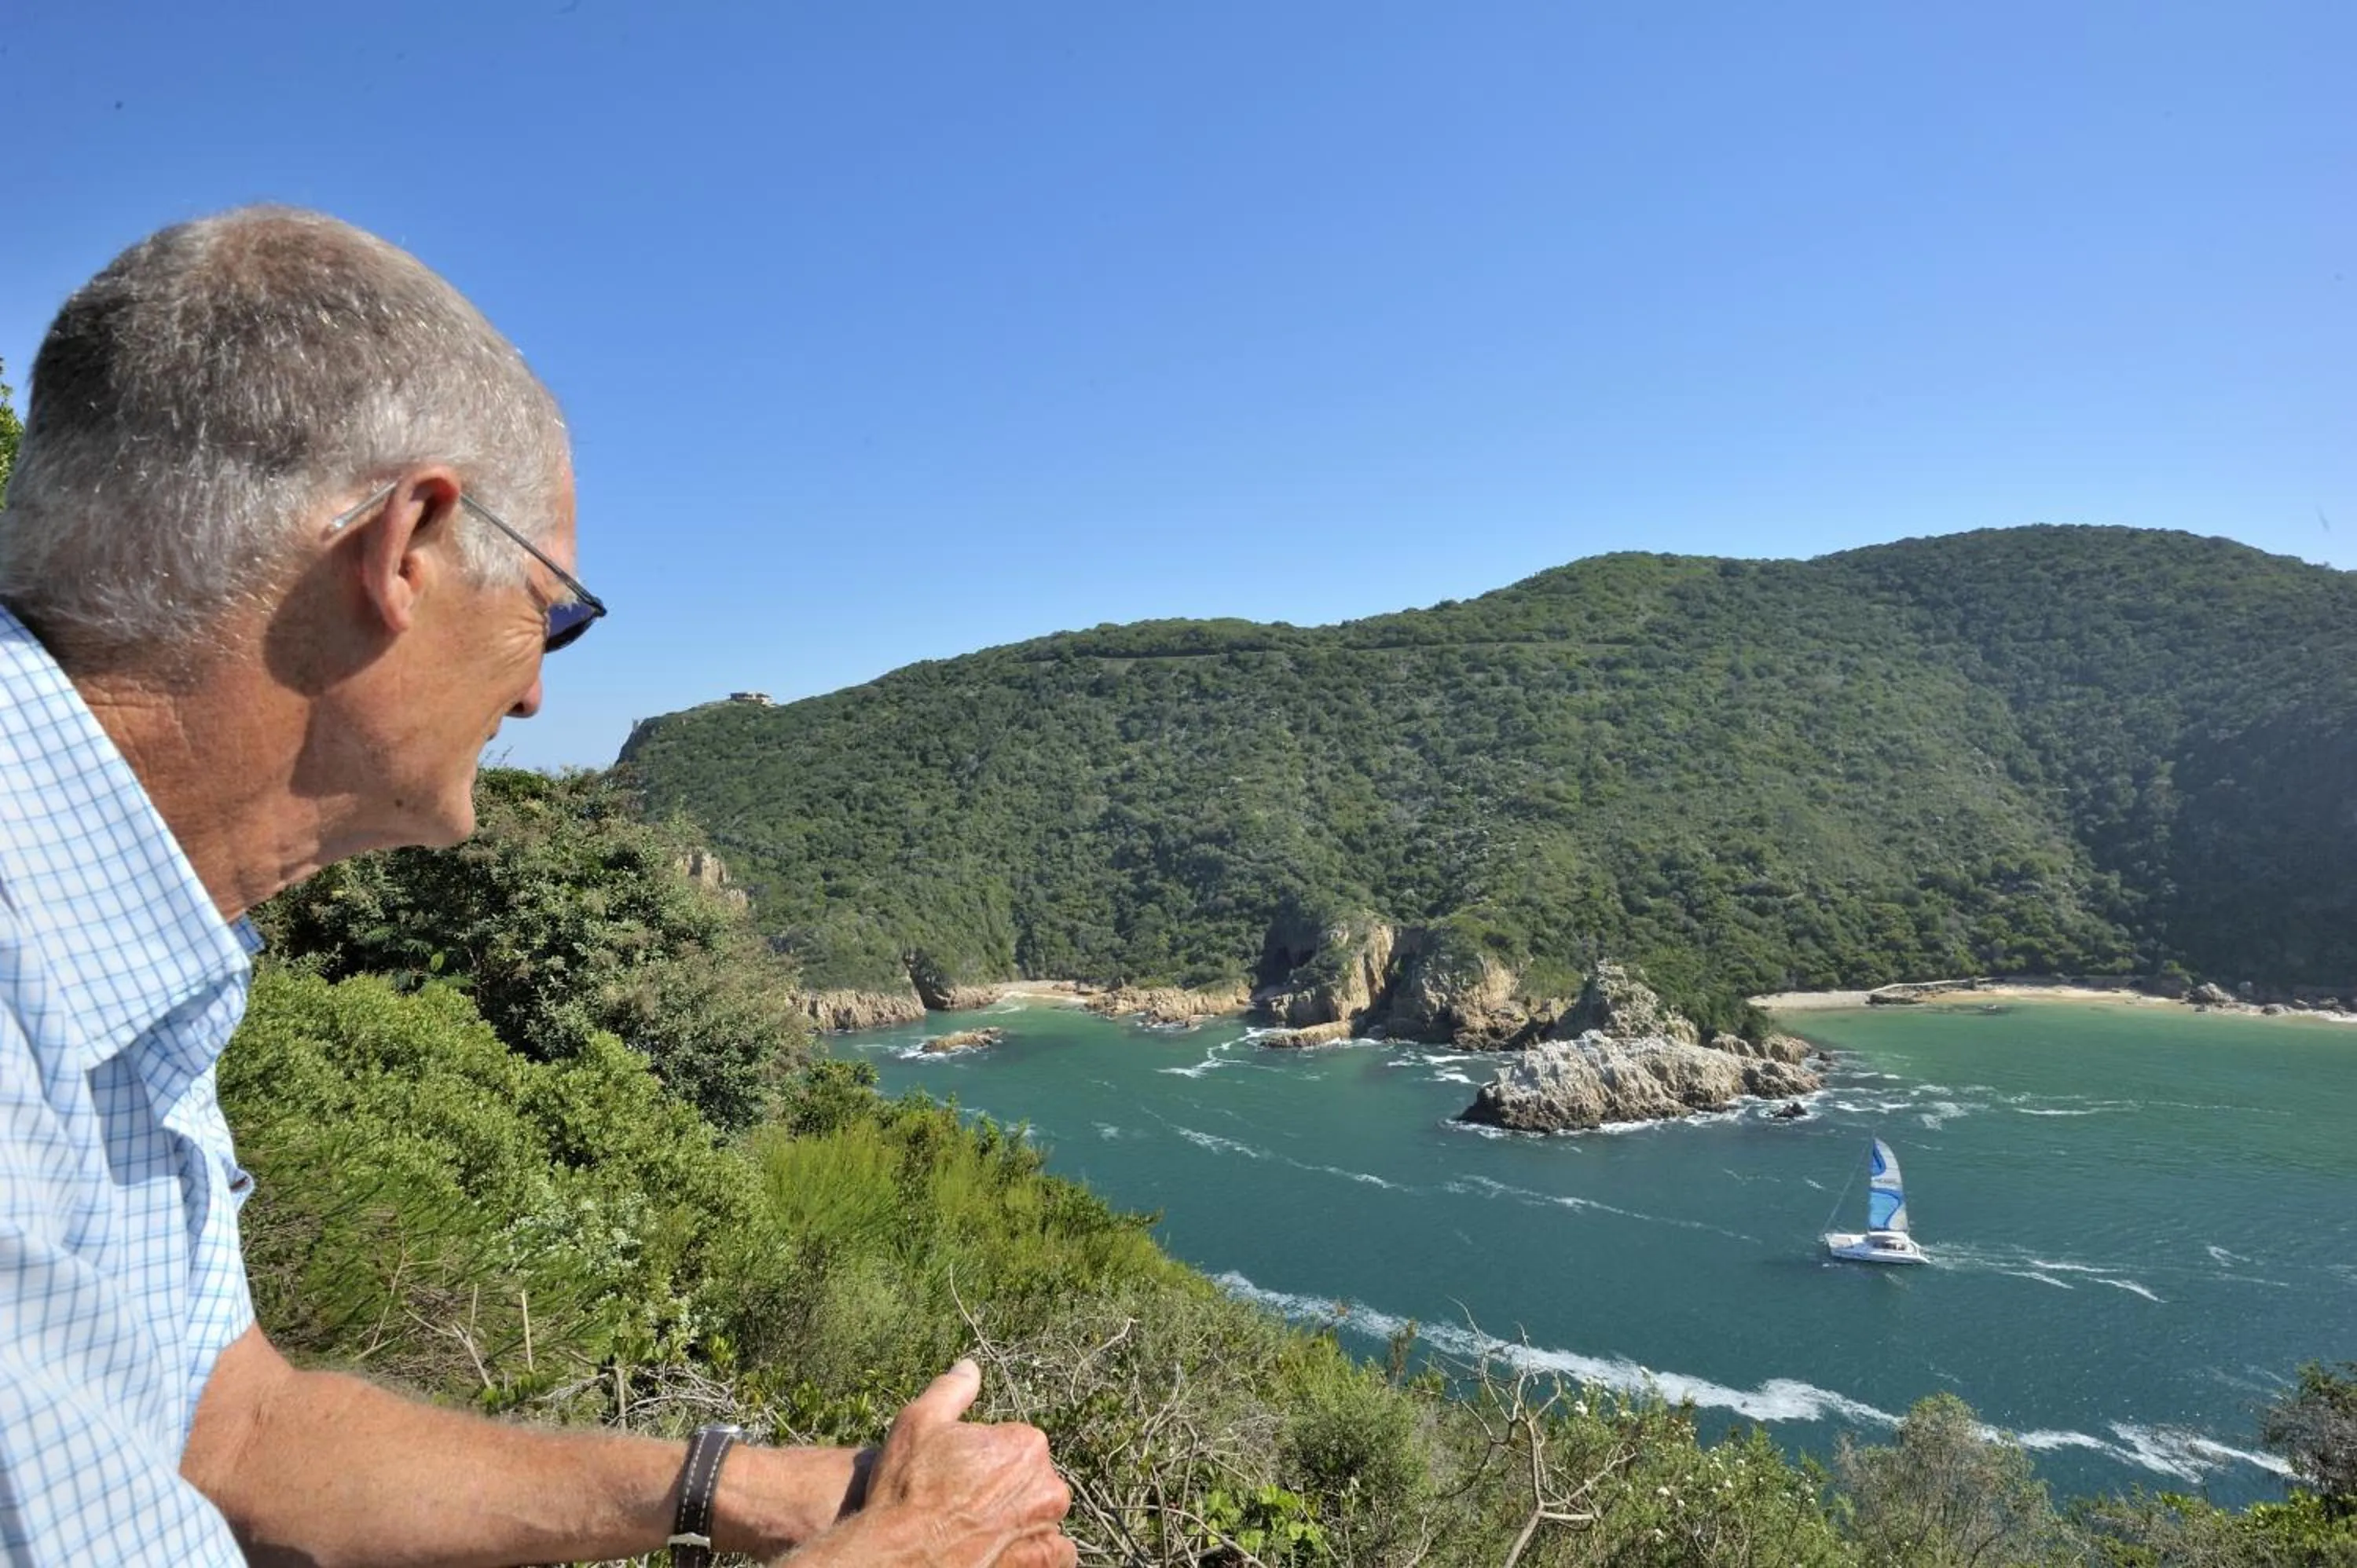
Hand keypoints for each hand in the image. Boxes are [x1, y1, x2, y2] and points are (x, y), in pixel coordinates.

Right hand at [781, 1359, 1073, 1565]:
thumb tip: (970, 1367)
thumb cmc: (907, 1488)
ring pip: (1044, 1516)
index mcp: (1026, 1445)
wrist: (897, 1554)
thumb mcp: (919, 1422)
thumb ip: (952, 1390)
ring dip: (1025, 1518)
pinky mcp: (1038, 1562)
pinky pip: (1055, 1554)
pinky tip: (1010, 1548)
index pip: (1015, 1444)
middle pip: (1032, 1480)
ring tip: (984, 1525)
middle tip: (968, 1500)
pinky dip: (1038, 1549)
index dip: (985, 1457)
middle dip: (1007, 1486)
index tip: (959, 1470)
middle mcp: (1047, 1486)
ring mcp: (1045, 1530)